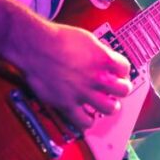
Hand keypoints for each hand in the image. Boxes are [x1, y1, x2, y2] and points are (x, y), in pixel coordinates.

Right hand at [14, 23, 132, 129]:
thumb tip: (105, 58)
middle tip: (114, 88)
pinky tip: (86, 115)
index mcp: (102, 58)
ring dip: (109, 106)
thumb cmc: (56, 38)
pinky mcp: (67, 104)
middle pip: (123, 90)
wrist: (34, 46)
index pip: (124, 68)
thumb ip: (99, 51)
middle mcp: (96, 77)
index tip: (117, 72)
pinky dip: (88, 120)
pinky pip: (85, 122)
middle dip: (120, 89)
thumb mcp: (85, 38)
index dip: (121, 70)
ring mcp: (82, 93)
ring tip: (103, 102)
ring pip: (109, 108)